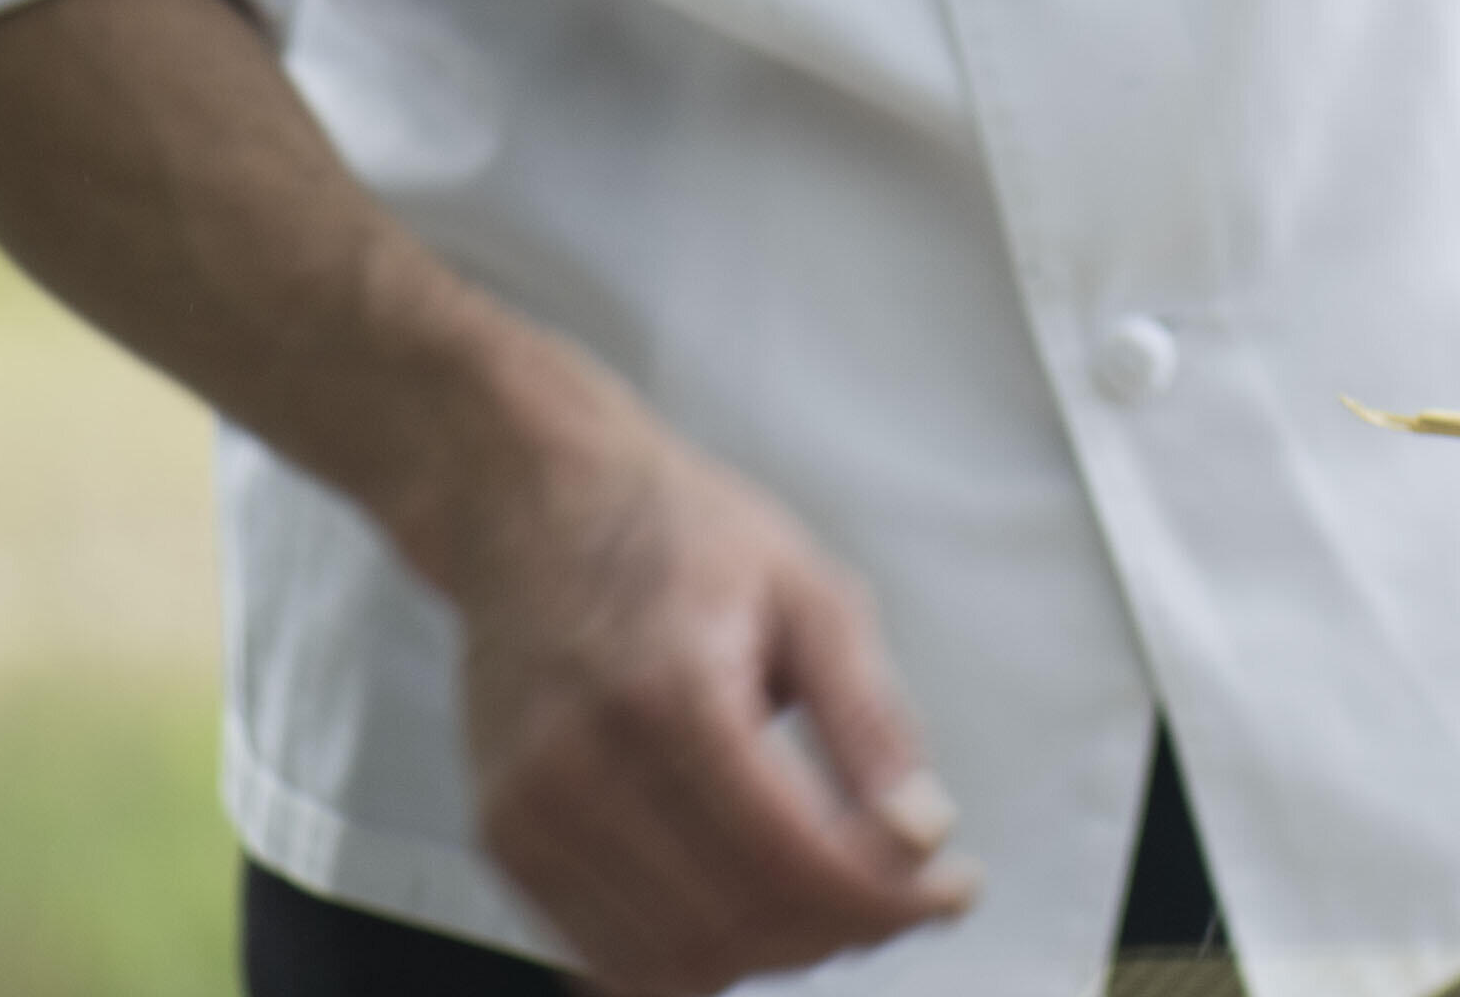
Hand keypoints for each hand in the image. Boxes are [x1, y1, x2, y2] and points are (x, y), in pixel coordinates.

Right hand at [423, 382, 975, 993]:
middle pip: (737, 920)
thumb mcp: (812, 594)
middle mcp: (582, 768)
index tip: (954, 888)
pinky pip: (609, 955)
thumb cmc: (677, 537)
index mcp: (671, 694)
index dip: (888, 896)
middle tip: (911, 892)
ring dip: (777, 950)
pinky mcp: (505, 841)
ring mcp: (529, 816)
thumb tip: (923, 830)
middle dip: (847, 927)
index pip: (791, 855)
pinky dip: (698, 955)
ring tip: (841, 895)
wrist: (539, 509)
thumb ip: (872, 721)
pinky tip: (758, 907)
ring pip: (675, 959)